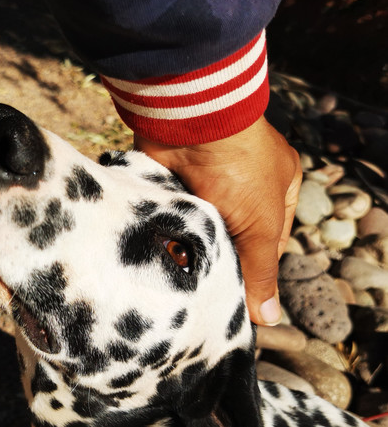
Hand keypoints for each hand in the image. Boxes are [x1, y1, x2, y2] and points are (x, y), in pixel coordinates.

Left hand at [135, 117, 301, 325]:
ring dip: (190, 248)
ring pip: (197, 230)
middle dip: (218, 260)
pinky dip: (166, 234)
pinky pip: (171, 219)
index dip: (255, 269)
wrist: (188, 121)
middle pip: (230, 237)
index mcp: (277, 188)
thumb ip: (260, 271)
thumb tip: (267, 318)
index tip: (238, 300)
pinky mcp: (171, 182)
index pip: (270, 242)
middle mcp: (241, 184)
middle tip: (205, 294)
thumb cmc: (238, 167)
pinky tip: (161, 256)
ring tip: (180, 279)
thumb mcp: (261, 225)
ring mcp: (204, 182)